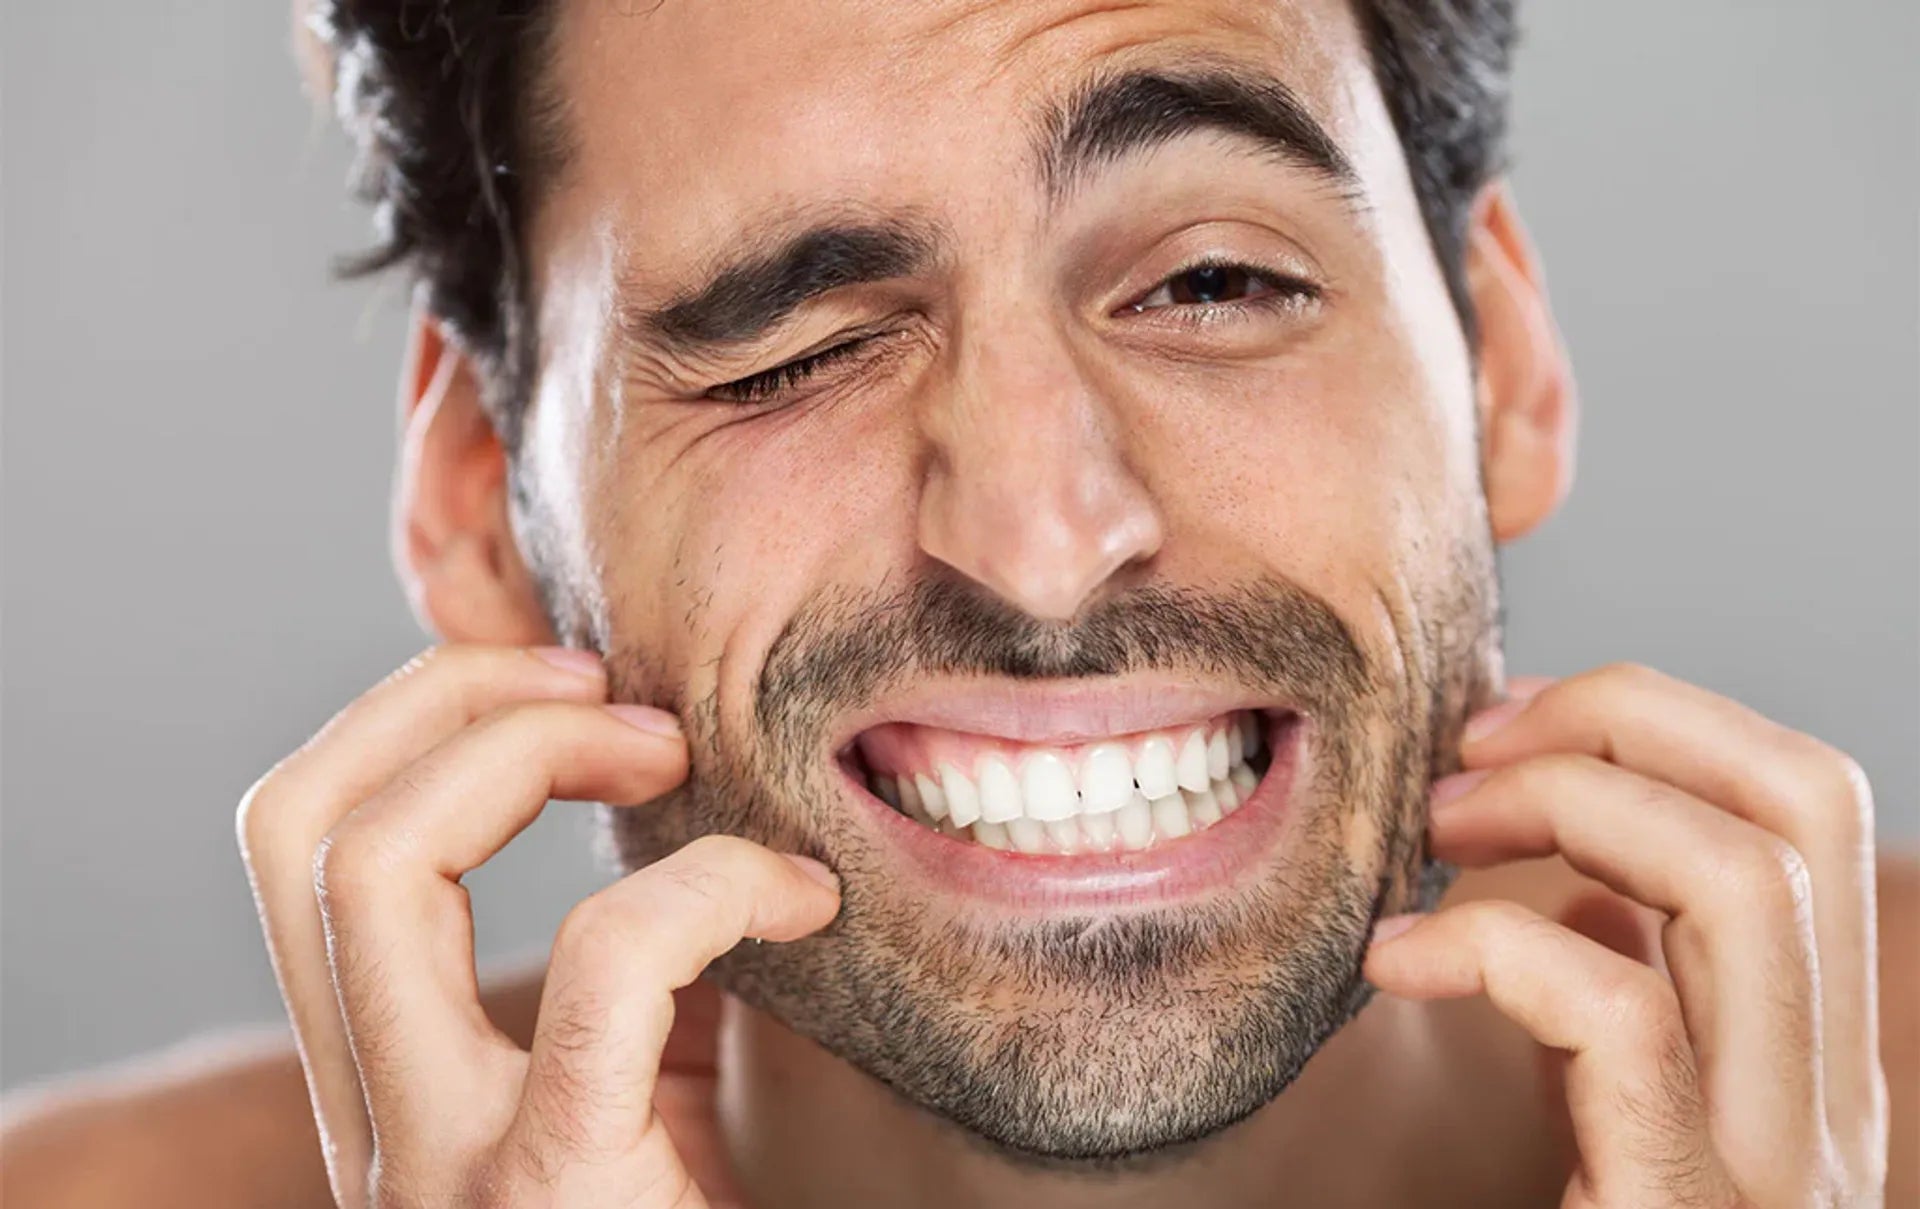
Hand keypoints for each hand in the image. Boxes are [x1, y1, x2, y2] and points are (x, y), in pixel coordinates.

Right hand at [236, 645, 840, 1206]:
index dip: (417, 715)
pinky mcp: (548, 1197)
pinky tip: (801, 901)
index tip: (582, 688)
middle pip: (298, 831)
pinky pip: (599, 973)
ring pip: (368, 874)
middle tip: (617, 694)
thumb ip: (643, 965)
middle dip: (453, 703)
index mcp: (393, 1084)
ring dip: (527, 753)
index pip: (301, 845)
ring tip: (670, 750)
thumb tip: (695, 782)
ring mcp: (437, 1169)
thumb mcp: (656, 1083)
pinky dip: (703, 889)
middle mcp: (375, 1124)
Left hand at [1365, 664, 1886, 1206]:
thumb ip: (1627, 1003)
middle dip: (1621, 718)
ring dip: (1561, 805)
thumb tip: (1591, 899)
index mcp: (1811, 1055)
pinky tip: (1398, 961)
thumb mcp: (1609, 1118)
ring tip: (1431, 833)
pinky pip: (1626, 1018)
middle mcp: (1831, 1103)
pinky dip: (1495, 946)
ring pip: (1747, 881)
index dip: (1654, 718)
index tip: (1506, 729)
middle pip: (1805, 799)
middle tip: (1463, 752)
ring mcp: (1778, 1166)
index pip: (1806, 805)